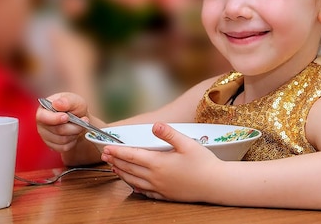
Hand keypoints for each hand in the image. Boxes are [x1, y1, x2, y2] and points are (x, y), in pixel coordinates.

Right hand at [36, 92, 89, 152]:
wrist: (80, 119)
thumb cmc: (75, 107)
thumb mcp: (75, 100)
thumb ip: (67, 101)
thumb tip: (57, 104)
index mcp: (43, 109)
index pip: (42, 117)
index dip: (55, 119)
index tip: (67, 117)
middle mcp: (42, 123)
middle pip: (56, 130)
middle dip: (73, 126)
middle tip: (84, 120)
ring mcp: (46, 136)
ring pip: (62, 140)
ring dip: (75, 133)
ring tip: (79, 126)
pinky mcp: (52, 145)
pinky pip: (64, 147)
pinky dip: (73, 141)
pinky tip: (74, 133)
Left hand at [101, 123, 220, 201]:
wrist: (215, 184)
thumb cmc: (203, 163)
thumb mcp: (187, 143)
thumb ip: (169, 134)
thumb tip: (155, 125)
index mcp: (158, 163)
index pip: (132, 155)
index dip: (117, 151)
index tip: (107, 148)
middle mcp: (155, 177)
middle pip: (129, 168)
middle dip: (115, 161)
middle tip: (105, 156)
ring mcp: (159, 188)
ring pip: (133, 181)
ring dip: (122, 173)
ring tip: (114, 168)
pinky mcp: (165, 195)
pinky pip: (144, 192)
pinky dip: (134, 186)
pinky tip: (133, 184)